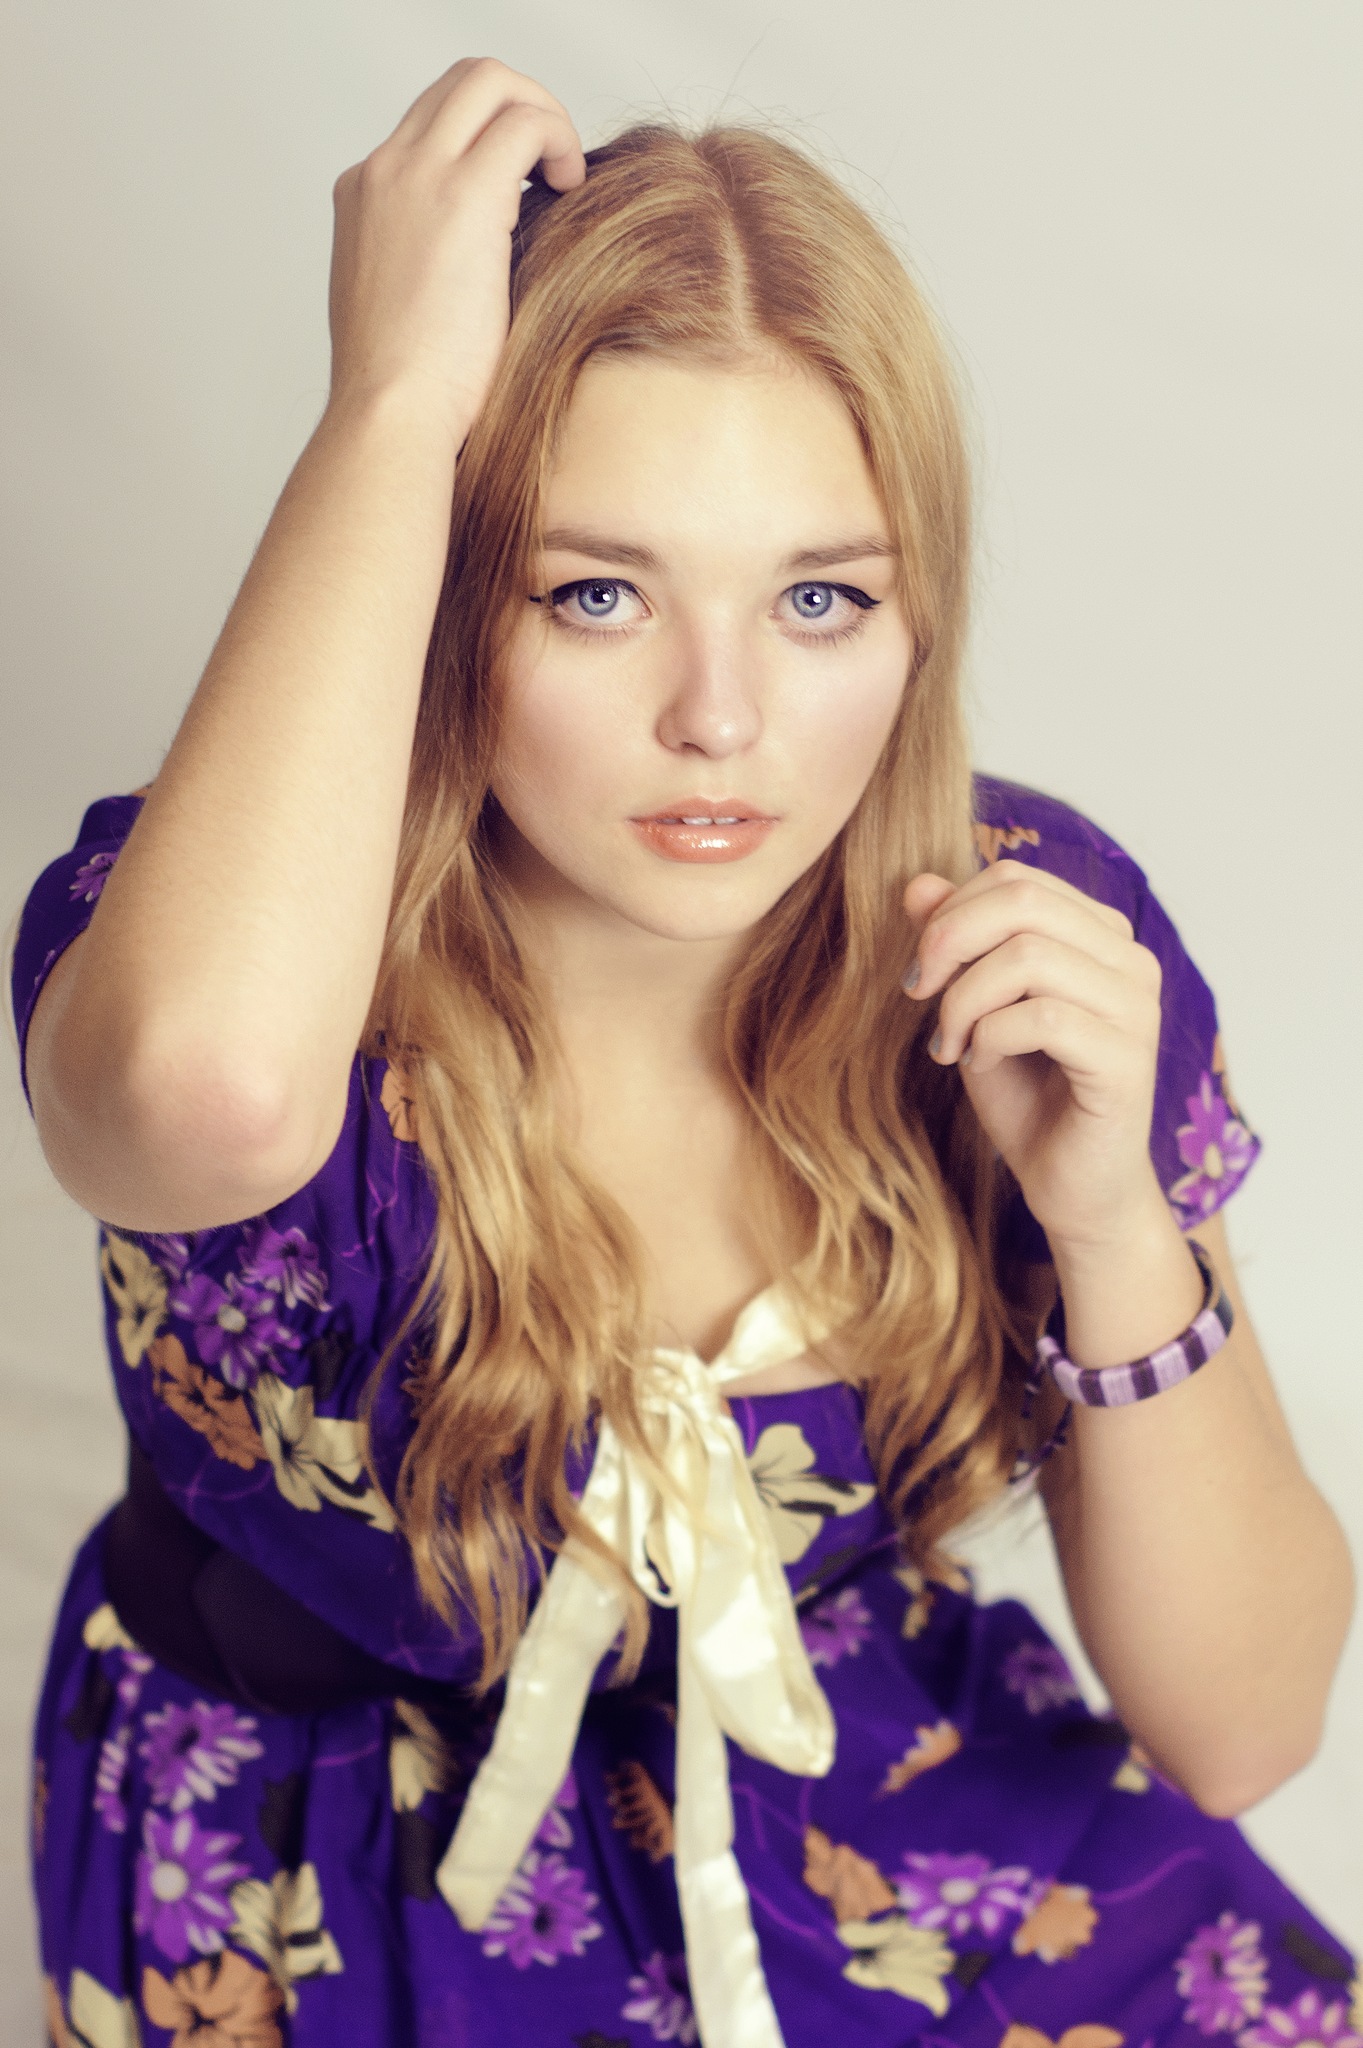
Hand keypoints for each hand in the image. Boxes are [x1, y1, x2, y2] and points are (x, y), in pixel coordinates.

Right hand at [326, 57, 584, 443]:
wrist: (389, 415)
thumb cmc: (405, 393)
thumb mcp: (400, 310)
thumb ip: (425, 266)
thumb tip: (479, 265)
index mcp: (362, 196)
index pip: (430, 128)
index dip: (485, 146)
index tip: (520, 192)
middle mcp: (383, 170)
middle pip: (458, 84)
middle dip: (519, 107)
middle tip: (553, 167)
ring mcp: (418, 175)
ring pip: (489, 82)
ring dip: (542, 116)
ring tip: (565, 177)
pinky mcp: (463, 195)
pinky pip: (523, 123)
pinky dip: (558, 141)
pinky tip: (572, 189)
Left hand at [902, 862, 1168, 1253]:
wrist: (1070, 1186)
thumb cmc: (1026, 1093)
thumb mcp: (975, 1007)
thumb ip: (956, 944)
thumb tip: (916, 884)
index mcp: (1100, 936)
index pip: (1016, 880)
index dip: (950, 913)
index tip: (919, 972)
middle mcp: (1131, 961)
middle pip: (1022, 903)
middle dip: (949, 942)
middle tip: (917, 994)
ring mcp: (1138, 1009)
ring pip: (1029, 957)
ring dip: (964, 1001)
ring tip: (949, 1044)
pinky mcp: (1128, 1061)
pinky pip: (1042, 1018)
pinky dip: (990, 1037)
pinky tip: (980, 1064)